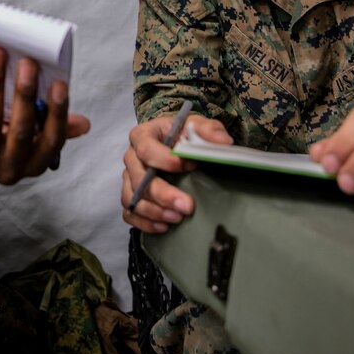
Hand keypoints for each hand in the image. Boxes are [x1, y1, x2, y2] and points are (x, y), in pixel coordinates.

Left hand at [0, 46, 89, 184]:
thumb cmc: (2, 134)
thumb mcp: (29, 135)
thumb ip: (51, 125)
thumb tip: (84, 124)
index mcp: (35, 163)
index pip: (52, 140)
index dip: (57, 112)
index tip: (60, 84)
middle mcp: (10, 169)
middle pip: (21, 130)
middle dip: (25, 94)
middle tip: (28, 63)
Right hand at [121, 112, 231, 232]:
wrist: (175, 145)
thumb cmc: (183, 134)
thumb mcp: (197, 126)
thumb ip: (208, 130)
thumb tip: (223, 141)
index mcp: (143, 135)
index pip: (146, 148)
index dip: (164, 160)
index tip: (190, 165)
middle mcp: (131, 157)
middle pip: (138, 178)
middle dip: (163, 194)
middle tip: (187, 206)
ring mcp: (129, 178)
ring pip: (132, 198)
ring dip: (154, 211)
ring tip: (177, 219)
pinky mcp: (131, 196)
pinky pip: (129, 213)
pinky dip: (144, 223)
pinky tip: (164, 227)